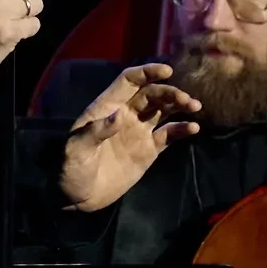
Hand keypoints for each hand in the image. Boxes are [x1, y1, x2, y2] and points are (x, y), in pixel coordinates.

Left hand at [56, 63, 199, 212]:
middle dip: (169, 92)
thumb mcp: (76, 149)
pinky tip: (194, 128)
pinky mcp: (149, 150)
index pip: (129, 81)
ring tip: (195, 106)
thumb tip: (120, 114)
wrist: (79, 196)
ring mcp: (139, 131)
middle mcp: (126, 114)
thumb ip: (97, 131)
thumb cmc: (71, 169)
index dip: (147, 73)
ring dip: (180, 105)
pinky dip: (182, 129)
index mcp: (107, 107)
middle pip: (151, 94)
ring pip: (164, 110)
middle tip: (186, 100)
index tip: (166, 71)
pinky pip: (169, 134)